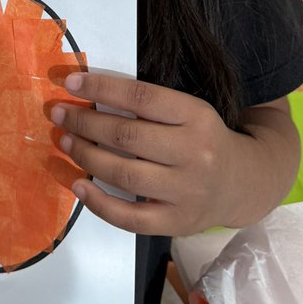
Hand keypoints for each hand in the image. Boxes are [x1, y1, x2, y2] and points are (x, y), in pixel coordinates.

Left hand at [51, 71, 249, 236]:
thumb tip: (88, 92)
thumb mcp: (188, 111)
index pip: (141, 96)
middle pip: (127, 135)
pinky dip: (98, 203)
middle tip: (59, 113)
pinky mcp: (177, 222)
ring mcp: (187, 192)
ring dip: (86, 155)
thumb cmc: (203, 139)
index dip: (101, 87)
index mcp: (197, 116)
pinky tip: (77, 185)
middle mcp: (194, 153)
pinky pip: (129, 217)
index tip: (70, 82)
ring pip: (123, 173)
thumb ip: (148, 104)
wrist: (243, 183)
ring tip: (66, 141)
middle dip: (85, 121)